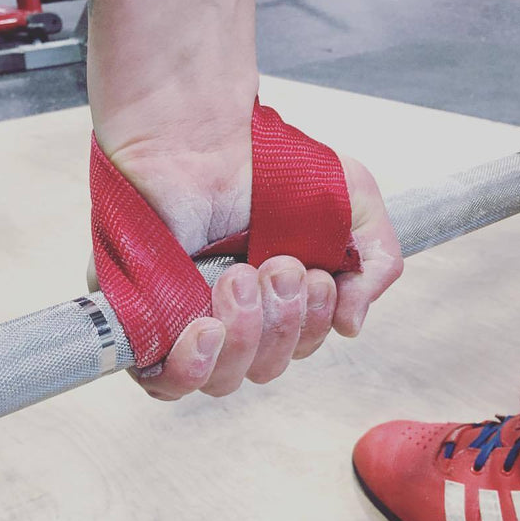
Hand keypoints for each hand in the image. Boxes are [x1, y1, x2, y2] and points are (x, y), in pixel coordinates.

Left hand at [88, 145, 402, 399]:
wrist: (195, 140)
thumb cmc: (267, 167)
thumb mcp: (351, 207)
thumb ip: (374, 263)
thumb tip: (351, 326)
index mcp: (270, 302)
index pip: (295, 350)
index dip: (311, 328)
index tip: (312, 275)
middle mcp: (228, 318)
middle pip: (261, 370)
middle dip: (281, 324)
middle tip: (276, 266)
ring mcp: (184, 323)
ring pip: (220, 379)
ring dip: (245, 336)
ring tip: (239, 277)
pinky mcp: (145, 322)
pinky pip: (161, 381)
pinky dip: (190, 369)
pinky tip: (207, 330)